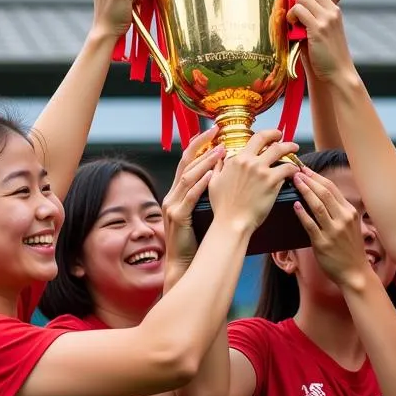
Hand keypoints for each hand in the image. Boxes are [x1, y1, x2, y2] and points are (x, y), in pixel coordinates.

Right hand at [162, 128, 224, 278]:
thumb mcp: (199, 213)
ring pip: (188, 178)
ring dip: (204, 162)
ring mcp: (173, 206)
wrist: (184, 263)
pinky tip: (212, 175)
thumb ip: (206, 196)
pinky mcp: (178, 218)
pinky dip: (200, 184)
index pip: (186, 163)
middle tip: (218, 135)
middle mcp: (172, 196)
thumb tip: (224, 178)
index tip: (212, 132)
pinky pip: (189, 197)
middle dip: (202, 148)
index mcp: (177, 193)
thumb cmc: (196, 240)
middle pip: (186, 165)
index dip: (198, 146)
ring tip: (220, 151)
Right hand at [208, 130, 298, 233]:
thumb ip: (219, 166)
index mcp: (236, 159)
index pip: (254, 139)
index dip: (265, 135)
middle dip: (277, 135)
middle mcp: (249, 161)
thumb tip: (220, 157)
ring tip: (295, 149)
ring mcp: (261, 170)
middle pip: (268, 139)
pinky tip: (296, 170)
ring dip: (290, 147)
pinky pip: (287, 168)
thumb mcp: (214, 182)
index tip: (270, 136)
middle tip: (283, 137)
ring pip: (280, 150)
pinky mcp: (271, 182)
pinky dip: (293, 167)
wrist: (231, 222)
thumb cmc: (222, 206)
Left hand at [287, 0, 355, 81]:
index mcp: (335, 11)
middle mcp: (332, 12)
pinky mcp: (317, 29)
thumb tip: (295, 9)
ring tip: (294, 24)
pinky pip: (298, 11)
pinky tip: (293, 30)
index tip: (299, 9)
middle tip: (296, 17)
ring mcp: (326, 19)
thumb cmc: (327, 56)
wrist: (338, 73)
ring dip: (293, 10)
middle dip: (299, 1)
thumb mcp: (323, 32)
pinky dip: (292, 17)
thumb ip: (313, 18)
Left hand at [292, 169, 371, 287]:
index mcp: (349, 212)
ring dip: (305, 191)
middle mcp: (343, 219)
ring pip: (318, 205)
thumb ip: (339, 211)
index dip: (317, 177)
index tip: (305, 169)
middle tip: (296, 171)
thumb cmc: (350, 249)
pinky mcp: (323, 243)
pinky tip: (295, 205)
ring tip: (295, 181)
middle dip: (309, 180)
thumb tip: (322, 196)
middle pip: (325, 193)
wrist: (355, 272)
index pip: (332, 189)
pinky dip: (303, 214)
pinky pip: (310, 225)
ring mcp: (333, 231)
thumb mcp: (350, 225)